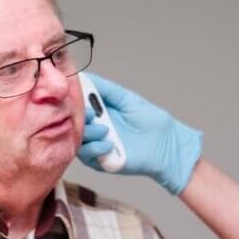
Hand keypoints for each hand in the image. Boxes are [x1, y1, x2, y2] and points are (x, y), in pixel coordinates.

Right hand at [76, 73, 201, 194]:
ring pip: (76, 138)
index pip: (75, 104)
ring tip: (105, 129)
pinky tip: (109, 144)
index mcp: (97, 110)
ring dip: (87, 133)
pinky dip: (95, 148)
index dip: (73, 99)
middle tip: (91, 113)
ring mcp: (96, 144)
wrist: (166, 144)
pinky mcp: (101, 161)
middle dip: (78, 116)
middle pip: (72, 121)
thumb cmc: (151, 121)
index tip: (75, 94)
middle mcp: (93, 127)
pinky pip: (87, 156)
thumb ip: (105, 88)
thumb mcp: (126, 99)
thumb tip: (82, 76)